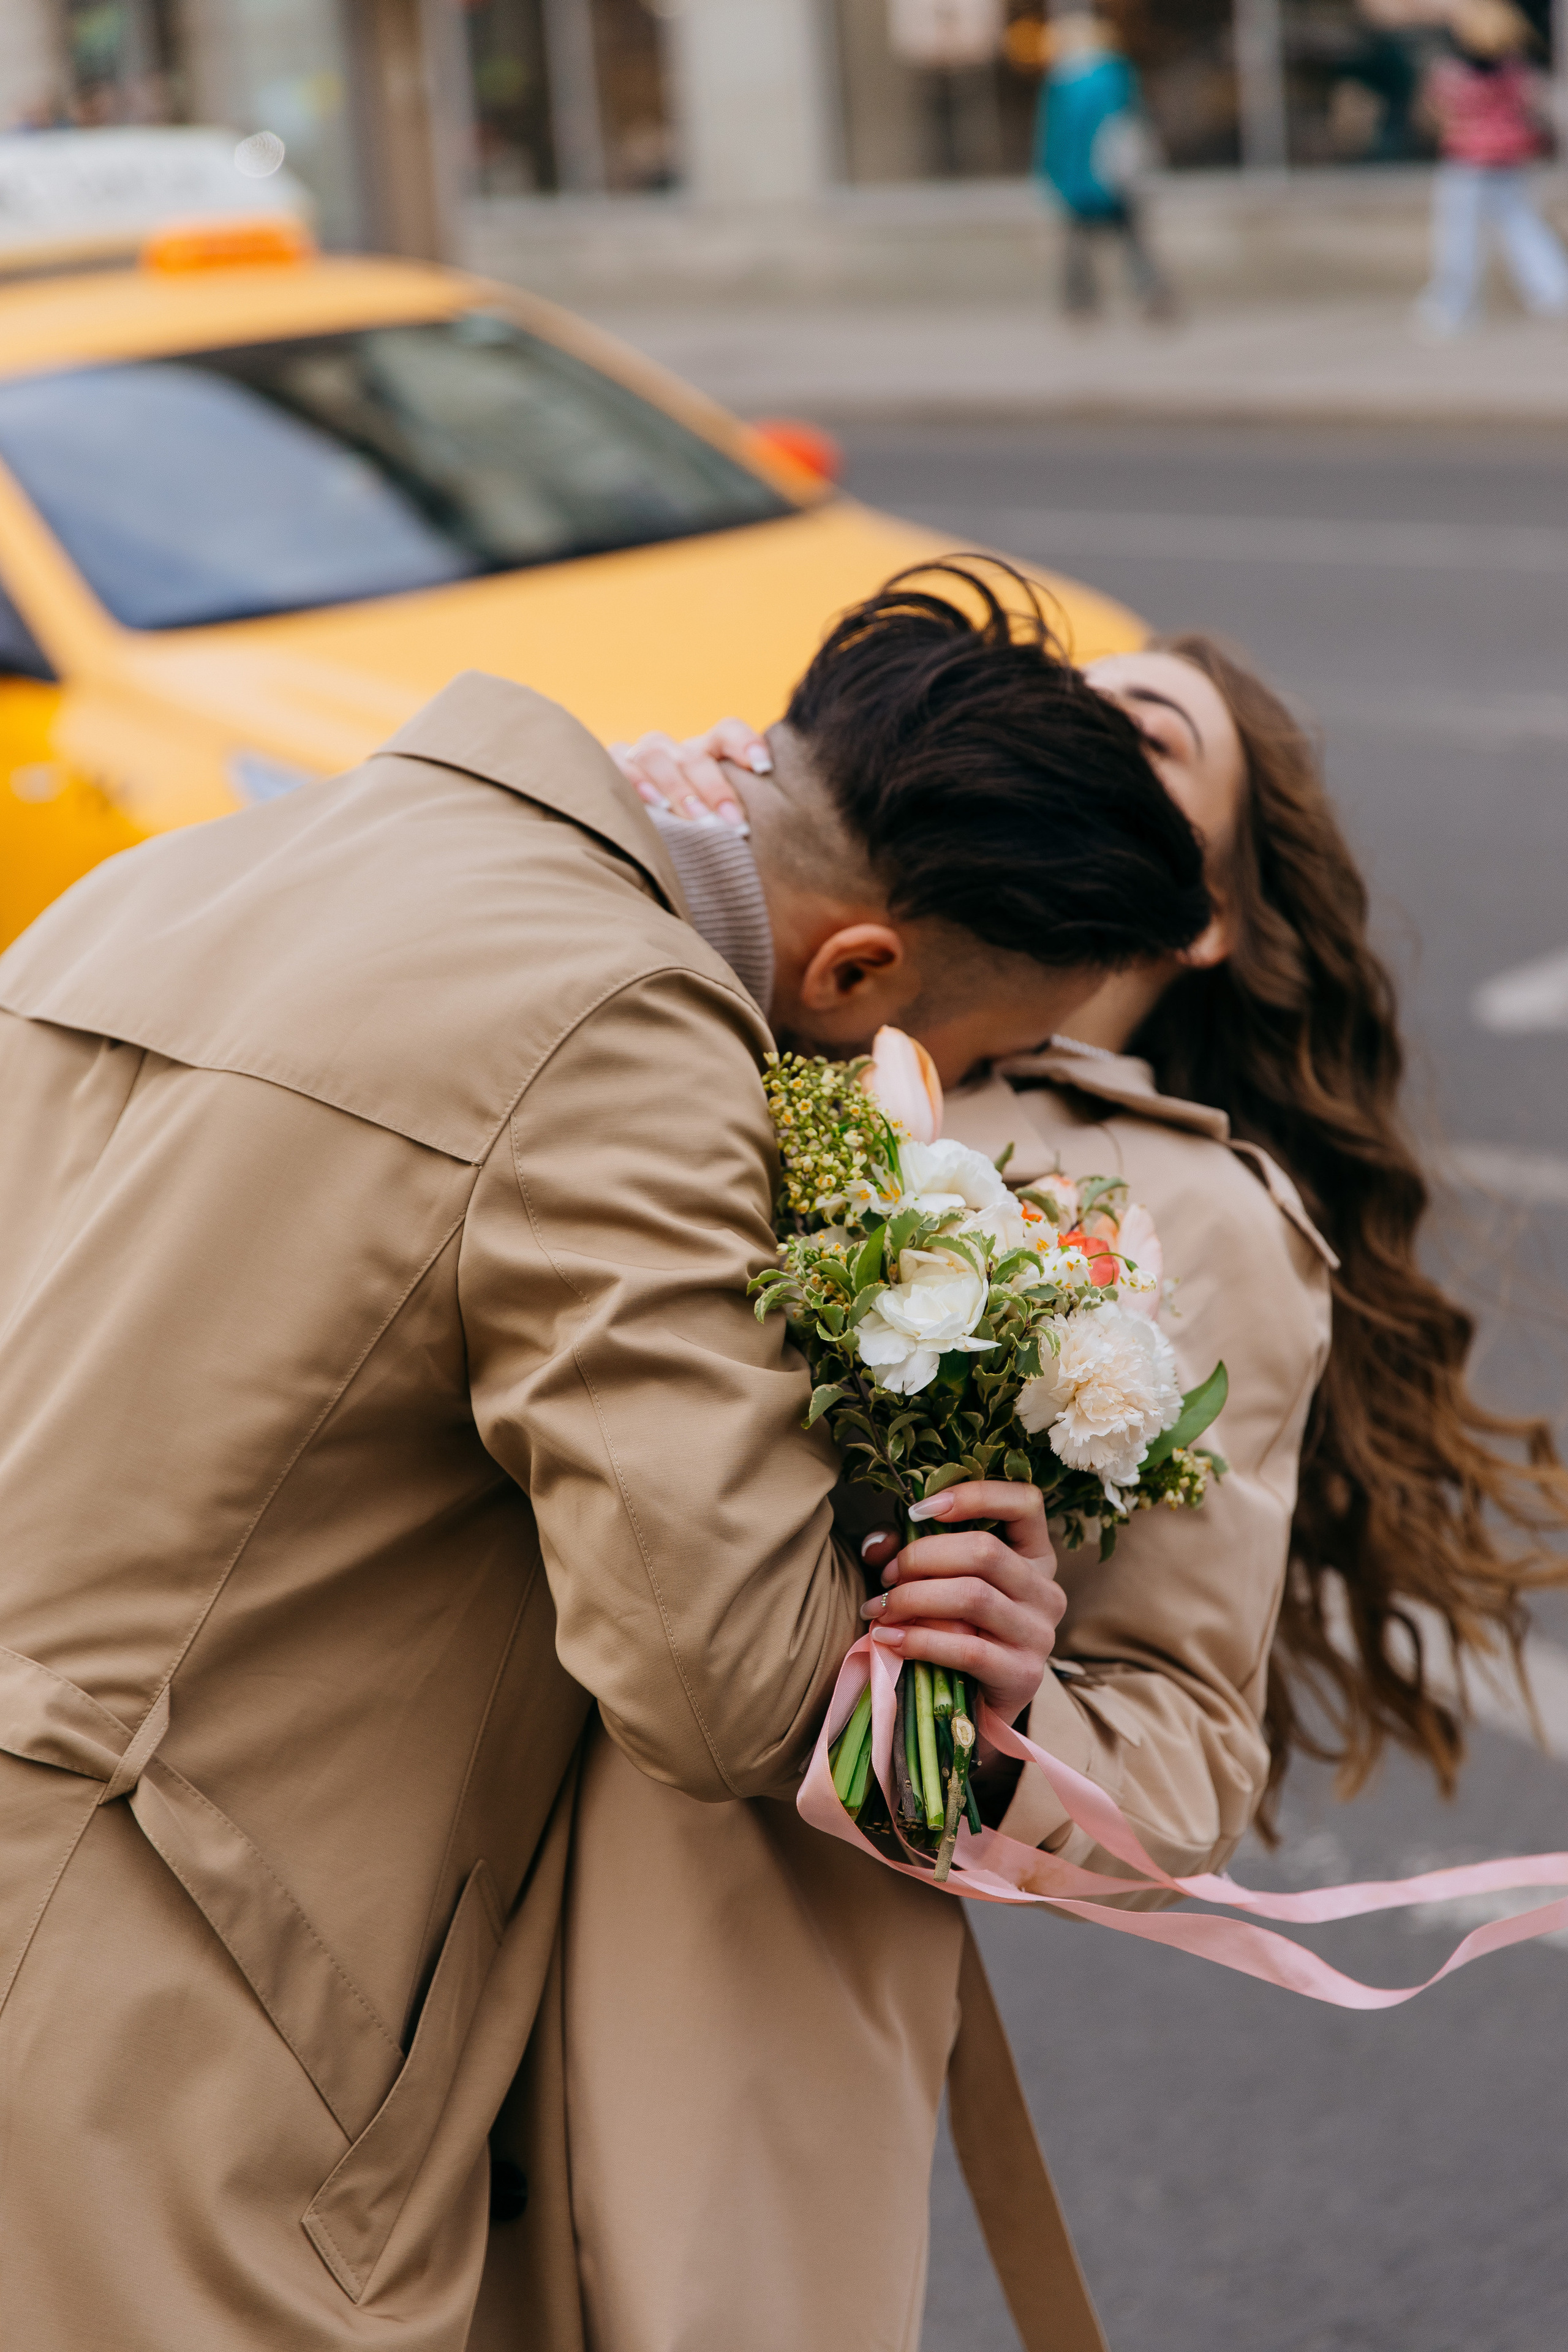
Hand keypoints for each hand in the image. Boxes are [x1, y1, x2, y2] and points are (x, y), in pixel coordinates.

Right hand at [606, 720, 770, 828]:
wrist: (638, 843)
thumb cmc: (701, 838)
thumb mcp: (723, 826)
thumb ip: (742, 824)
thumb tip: (789, 854)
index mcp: (707, 755)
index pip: (726, 731)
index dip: (744, 742)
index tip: (763, 767)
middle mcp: (676, 753)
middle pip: (693, 754)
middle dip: (715, 788)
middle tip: (735, 825)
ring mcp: (641, 759)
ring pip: (655, 755)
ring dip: (677, 787)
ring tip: (696, 821)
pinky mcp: (611, 770)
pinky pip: (616, 764)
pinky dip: (633, 780)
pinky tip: (651, 805)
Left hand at [857, 1482, 1063, 1738]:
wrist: (973, 1710)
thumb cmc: (955, 1631)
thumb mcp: (939, 1584)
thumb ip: (910, 1554)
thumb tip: (877, 1543)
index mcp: (1034, 1555)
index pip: (1025, 1502)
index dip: (975, 1495)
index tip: (919, 1508)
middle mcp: (1046, 1590)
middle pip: (985, 1551)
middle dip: (922, 1557)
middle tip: (886, 1577)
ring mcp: (1040, 1634)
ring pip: (972, 1596)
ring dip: (914, 1598)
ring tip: (879, 1609)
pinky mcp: (1023, 1674)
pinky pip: (967, 1648)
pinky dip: (919, 1640)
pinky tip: (888, 1638)